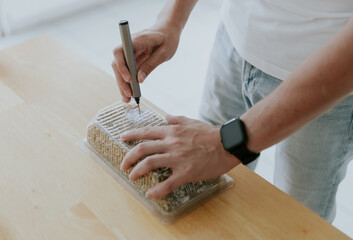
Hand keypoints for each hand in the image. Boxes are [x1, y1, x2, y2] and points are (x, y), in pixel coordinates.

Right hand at [112, 25, 180, 102]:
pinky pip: (126, 71)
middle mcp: (128, 45)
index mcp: (136, 40)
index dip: (121, 65)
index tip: (129, 78)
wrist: (168, 29)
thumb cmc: (168, 38)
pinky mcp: (131, 58)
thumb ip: (151, 65)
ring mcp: (129, 52)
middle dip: (121, 80)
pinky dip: (127, 82)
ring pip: (120, 69)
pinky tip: (129, 93)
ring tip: (127, 99)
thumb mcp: (164, 53)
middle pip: (117, 63)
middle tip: (128, 95)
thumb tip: (139, 79)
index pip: (120, 52)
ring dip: (122, 84)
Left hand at [120, 115, 240, 197]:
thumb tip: (166, 116)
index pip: (146, 132)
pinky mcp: (186, 172)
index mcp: (172, 131)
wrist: (227, 144)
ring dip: (137, 171)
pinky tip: (151, 194)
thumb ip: (177, 119)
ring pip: (149, 164)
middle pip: (143, 149)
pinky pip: (167, 183)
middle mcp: (171, 144)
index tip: (122, 138)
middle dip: (128, 157)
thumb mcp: (191, 121)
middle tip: (124, 165)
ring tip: (132, 177)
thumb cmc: (210, 133)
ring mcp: (177, 158)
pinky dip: (157, 190)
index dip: (132, 135)